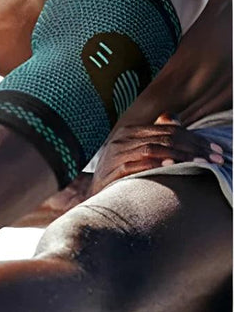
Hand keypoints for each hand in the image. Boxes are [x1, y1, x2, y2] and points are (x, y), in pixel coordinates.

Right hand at [88, 112, 224, 196]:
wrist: (96, 194)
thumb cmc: (120, 172)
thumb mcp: (136, 150)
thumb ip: (154, 135)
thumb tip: (172, 117)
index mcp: (130, 131)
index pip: (168, 129)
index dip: (195, 138)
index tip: (216, 150)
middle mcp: (123, 139)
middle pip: (164, 138)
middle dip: (194, 147)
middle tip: (217, 157)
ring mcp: (117, 155)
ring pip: (154, 149)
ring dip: (182, 155)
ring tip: (203, 163)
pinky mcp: (113, 171)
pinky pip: (138, 164)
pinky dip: (156, 164)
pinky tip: (173, 166)